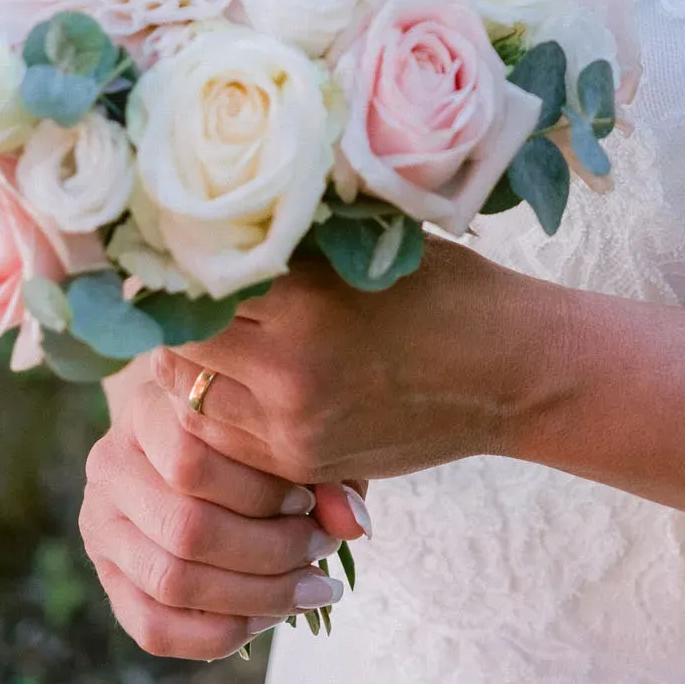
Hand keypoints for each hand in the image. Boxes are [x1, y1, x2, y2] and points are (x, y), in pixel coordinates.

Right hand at [80, 357, 368, 658]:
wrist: (189, 439)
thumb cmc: (247, 430)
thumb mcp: (283, 431)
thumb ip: (323, 469)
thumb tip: (351, 523)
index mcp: (147, 409)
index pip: (189, 458)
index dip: (258, 490)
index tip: (309, 498)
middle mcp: (110, 465)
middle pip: (185, 528)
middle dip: (268, 551)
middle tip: (323, 550)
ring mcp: (100, 525)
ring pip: (173, 582)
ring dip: (254, 596)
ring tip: (312, 588)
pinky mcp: (108, 580)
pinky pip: (154, 629)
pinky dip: (221, 633)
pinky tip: (271, 616)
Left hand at [153, 239, 548, 487]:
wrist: (511, 372)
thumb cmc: (447, 288)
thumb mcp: (370, 248)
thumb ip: (295, 246)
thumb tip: (211, 223)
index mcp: (309, 296)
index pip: (199, 277)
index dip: (179, 259)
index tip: (173, 244)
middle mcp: (292, 364)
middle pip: (183, 340)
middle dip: (175, 314)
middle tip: (174, 290)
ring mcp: (294, 423)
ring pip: (190, 395)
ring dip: (188, 364)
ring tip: (199, 335)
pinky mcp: (303, 460)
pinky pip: (224, 436)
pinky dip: (215, 407)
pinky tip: (232, 378)